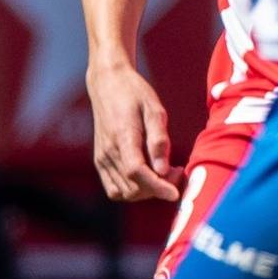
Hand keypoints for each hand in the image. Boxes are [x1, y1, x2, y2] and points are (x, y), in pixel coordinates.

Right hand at [86, 60, 179, 201]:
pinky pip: (114, 189)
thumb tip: (163, 170)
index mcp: (122, 137)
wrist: (108, 84)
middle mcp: (108, 152)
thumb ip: (159, 140)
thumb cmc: (135, 94)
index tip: (175, 194)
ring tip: (165, 173)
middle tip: (177, 170)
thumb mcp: (154, 110)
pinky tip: (148, 176)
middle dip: (158, 188)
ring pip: (124, 192)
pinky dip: (132, 190)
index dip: (157, 187)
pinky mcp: (100, 160)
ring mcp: (102, 158)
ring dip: (147, 191)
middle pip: (133, 187)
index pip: (137, 172)